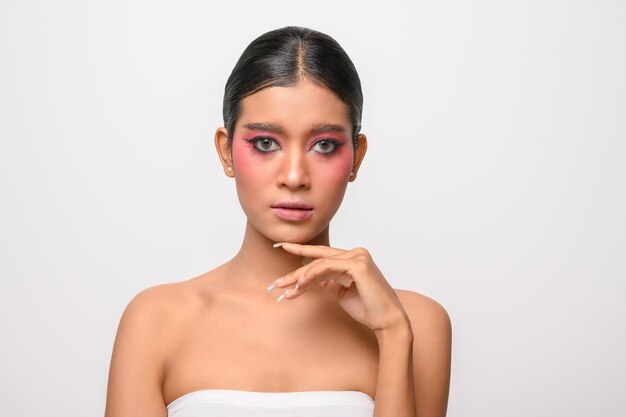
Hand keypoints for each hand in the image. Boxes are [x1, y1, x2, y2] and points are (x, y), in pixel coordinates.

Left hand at [267, 243, 409, 333]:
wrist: (386, 321)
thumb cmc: (368, 309)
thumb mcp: (341, 293)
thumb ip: (328, 282)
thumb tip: (310, 277)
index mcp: (353, 258)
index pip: (322, 253)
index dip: (300, 250)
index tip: (281, 246)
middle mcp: (356, 253)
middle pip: (317, 259)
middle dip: (294, 271)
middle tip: (276, 283)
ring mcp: (358, 256)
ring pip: (319, 264)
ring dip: (299, 278)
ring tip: (284, 290)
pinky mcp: (358, 265)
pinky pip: (327, 268)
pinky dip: (311, 276)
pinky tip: (300, 286)